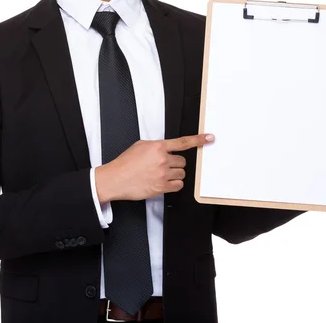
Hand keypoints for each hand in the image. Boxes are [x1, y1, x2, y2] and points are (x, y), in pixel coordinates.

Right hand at [95, 133, 214, 201]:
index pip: (182, 142)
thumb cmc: (125, 163)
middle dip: (175, 164)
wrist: (115, 179)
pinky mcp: (162, 187)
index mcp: (158, 146)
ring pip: (181, 174)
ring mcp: (163, 174)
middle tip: (163, 166)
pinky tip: (163, 183)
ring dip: (174, 175)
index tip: (209, 138)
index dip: (198, 140)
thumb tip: (165, 148)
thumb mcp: (140, 146)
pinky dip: (173, 185)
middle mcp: (162, 159)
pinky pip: (178, 186)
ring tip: (160, 175)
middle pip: (182, 162)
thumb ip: (156, 146)